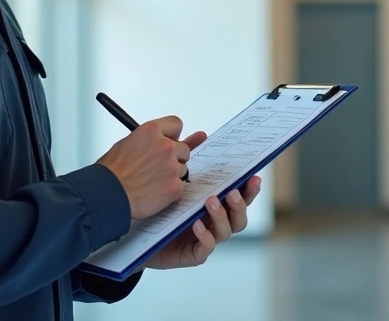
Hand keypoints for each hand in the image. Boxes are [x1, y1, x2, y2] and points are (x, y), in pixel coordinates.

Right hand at [97, 116, 190, 218]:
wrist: (108, 194)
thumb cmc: (111, 172)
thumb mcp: (126, 143)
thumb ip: (147, 141)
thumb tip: (156, 143)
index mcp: (151, 131)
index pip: (175, 124)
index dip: (173, 134)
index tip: (171, 140)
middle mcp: (165, 146)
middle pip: (183, 148)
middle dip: (175, 156)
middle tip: (160, 166)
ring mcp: (172, 166)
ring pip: (183, 168)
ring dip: (172, 174)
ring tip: (153, 182)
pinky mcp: (175, 186)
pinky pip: (180, 185)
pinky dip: (170, 190)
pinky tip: (155, 192)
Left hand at [144, 133, 262, 270]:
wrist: (135, 233)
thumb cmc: (159, 205)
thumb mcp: (173, 179)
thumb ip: (188, 157)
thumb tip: (202, 135)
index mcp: (214, 204)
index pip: (238, 195)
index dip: (249, 189)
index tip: (253, 176)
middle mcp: (214, 222)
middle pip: (239, 215)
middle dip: (240, 204)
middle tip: (231, 192)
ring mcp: (206, 239)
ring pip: (226, 231)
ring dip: (221, 216)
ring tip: (210, 202)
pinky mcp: (193, 254)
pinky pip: (205, 248)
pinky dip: (205, 236)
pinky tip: (196, 224)